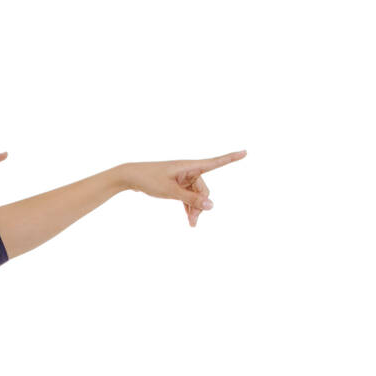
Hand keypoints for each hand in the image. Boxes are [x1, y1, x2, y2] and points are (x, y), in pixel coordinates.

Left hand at [120, 150, 246, 226]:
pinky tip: (189, 219)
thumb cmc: (149, 179)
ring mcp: (183, 177)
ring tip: (192, 224)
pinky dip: (188, 206)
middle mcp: (189, 170)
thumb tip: (212, 206)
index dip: (231, 158)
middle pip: (203, 189)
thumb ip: (191, 199)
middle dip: (201, 205)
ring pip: (196, 195)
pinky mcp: (176, 184)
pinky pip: (188, 196)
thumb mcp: (170, 191)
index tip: (245, 152)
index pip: (215, 162)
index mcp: (190, 166)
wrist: (130, 177)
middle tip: (194, 222)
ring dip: (195, 208)